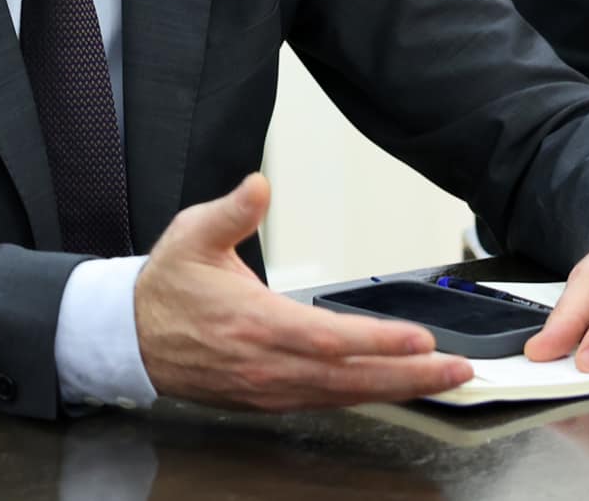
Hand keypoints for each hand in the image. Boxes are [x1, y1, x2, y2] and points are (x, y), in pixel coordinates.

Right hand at [134, 173, 473, 409]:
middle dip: (409, 376)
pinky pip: (327, 402)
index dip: (376, 342)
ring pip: (343, 395)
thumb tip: (258, 186)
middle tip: (458, 370)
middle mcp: (266, 363)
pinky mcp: (269, 398)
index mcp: (253, 322)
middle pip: (348, 378)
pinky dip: (367, 396)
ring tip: (442, 380)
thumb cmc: (167, 287)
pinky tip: (395, 388)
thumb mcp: (192, 234)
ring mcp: (269, 387)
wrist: (130, 337)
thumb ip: (231, 211)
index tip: (419, 339)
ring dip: (397, 389)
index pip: (326, 339)